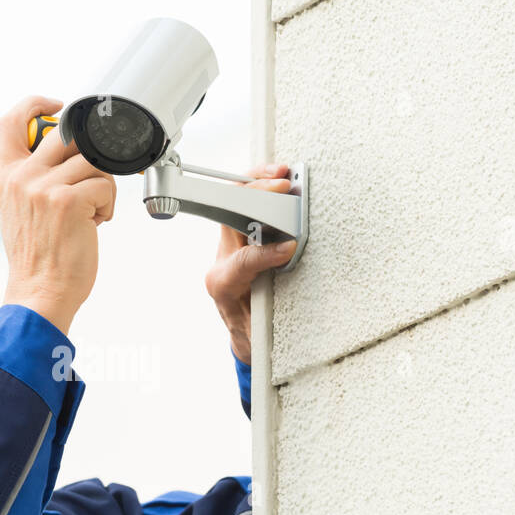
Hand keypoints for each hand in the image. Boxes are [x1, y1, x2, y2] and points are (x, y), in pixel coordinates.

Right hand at [0, 95, 116, 336]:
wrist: (40, 293)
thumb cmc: (39, 258)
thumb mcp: (22, 211)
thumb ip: (35, 179)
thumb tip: (69, 155)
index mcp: (7, 177)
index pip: (11, 121)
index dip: (36, 104)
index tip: (57, 106)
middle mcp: (21, 177)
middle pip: (65, 134)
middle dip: (88, 156)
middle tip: (92, 180)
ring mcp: (44, 187)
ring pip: (92, 160)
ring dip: (101, 186)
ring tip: (91, 212)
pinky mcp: (68, 200)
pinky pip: (104, 186)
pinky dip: (107, 207)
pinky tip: (94, 226)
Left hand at [204, 162, 297, 364]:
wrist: (245, 339)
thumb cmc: (254, 332)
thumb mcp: (263, 327)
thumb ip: (272, 300)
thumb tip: (287, 261)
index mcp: (223, 284)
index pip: (243, 259)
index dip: (267, 253)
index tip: (291, 247)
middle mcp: (222, 260)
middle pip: (231, 216)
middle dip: (255, 197)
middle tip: (283, 186)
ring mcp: (229, 248)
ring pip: (235, 205)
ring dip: (258, 185)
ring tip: (282, 174)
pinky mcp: (239, 240)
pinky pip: (245, 207)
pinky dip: (262, 190)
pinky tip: (279, 180)